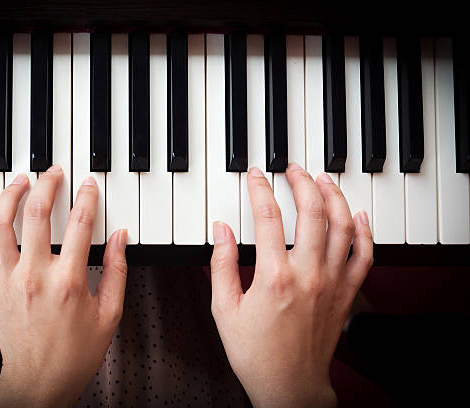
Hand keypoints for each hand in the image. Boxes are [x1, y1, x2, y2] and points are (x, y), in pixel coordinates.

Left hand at [0, 166, 127, 407]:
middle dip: (48, 183)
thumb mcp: (110, 314)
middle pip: (38, 213)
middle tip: (53, 171)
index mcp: (69, 280)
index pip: (81, 223)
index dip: (87, 196)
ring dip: (10, 196)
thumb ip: (118, 271)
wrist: (39, 383)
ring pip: (1, 225)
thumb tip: (122, 238)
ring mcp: (8, 281)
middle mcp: (35, 275)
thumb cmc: (74, 354)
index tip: (88, 184)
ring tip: (20, 180)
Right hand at [210, 164, 372, 407]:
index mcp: (273, 276)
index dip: (260, 189)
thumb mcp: (224, 309)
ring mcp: (332, 282)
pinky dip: (363, 232)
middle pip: (312, 212)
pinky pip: (364, 256)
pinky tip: (357, 215)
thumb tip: (221, 230)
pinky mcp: (346, 294)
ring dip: (334, 197)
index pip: (267, 217)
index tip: (256, 176)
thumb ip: (221, 265)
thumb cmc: (255, 353)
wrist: (289, 386)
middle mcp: (307, 274)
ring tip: (323, 180)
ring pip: (341, 226)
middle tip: (293, 169)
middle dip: (302, 182)